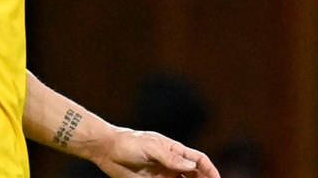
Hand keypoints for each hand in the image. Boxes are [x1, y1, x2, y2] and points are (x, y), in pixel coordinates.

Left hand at [97, 128, 220, 177]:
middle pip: (195, 175)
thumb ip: (171, 157)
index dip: (210, 170)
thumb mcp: (151, 146)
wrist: (107, 150)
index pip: (199, 160)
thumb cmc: (129, 143)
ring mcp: (164, 175)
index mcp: (174, 150)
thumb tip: (192, 165)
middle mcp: (172, 164)